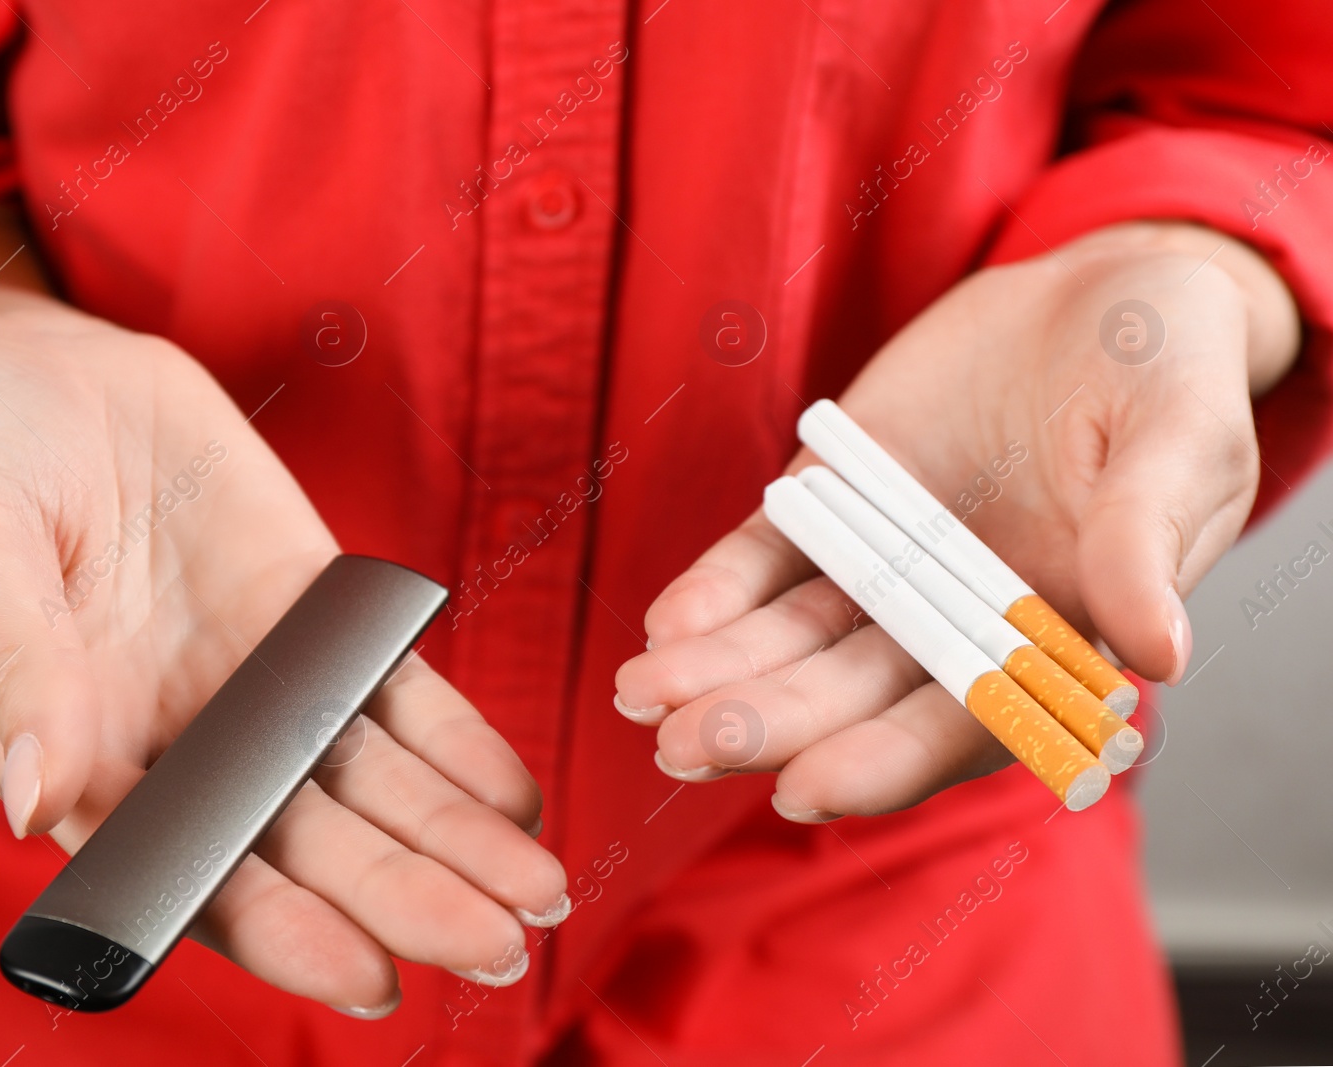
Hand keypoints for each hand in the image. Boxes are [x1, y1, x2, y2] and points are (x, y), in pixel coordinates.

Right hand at [0, 296, 565, 1013]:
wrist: (42, 376)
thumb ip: (12, 672)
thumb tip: (38, 796)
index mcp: (88, 765)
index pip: (197, 877)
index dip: (286, 931)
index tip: (370, 975)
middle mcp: (189, 748)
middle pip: (312, 849)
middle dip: (407, 901)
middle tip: (501, 949)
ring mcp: (261, 688)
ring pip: (372, 787)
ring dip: (457, 843)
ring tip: (536, 893)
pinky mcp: (316, 618)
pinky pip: (398, 695)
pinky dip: (459, 747)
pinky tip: (513, 798)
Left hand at [615, 222, 1298, 820]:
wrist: (1102, 288)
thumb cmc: (1169, 368)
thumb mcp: (1181, 438)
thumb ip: (1148, 540)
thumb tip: (1156, 655)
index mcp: (1051, 638)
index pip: (961, 723)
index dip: (884, 761)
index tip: (800, 791)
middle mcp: (957, 619)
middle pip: (854, 693)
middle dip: (769, 722)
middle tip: (682, 746)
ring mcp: (888, 564)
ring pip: (795, 637)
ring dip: (719, 670)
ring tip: (640, 696)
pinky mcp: (837, 504)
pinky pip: (767, 558)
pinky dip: (719, 591)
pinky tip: (665, 625)